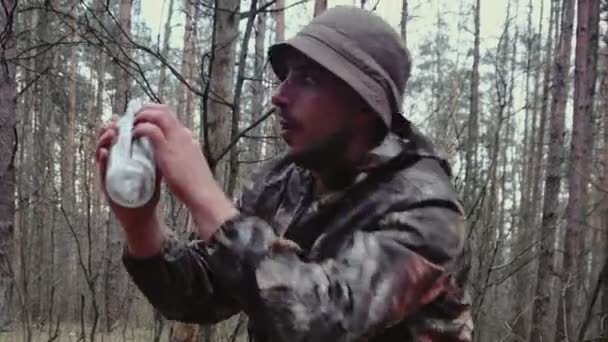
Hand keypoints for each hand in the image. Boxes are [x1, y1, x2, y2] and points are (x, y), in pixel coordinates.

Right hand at [95, 117, 161, 230]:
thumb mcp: (153, 170)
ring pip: (101, 152)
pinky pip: (101, 171)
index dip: (120, 125)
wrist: (143, 216)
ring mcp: (108, 173)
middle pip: (106, 141)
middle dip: (108, 129)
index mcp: (125, 157)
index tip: (124, 117)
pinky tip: (105, 153)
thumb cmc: (147, 193)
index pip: (119, 137)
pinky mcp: (106, 185)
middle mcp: (114, 163)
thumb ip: (155, 154)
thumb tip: (164, 135)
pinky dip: (102, 161)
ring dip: (104, 141)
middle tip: (115, 123)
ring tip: (110, 134)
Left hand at [132, 104, 237, 238]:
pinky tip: (133, 134)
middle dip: (147, 108)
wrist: (203, 194)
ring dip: (143, 114)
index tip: (145, 118)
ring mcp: (177, 140)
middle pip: (164, 110)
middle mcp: (183, 135)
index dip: (156, 114)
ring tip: (130, 122)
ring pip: (158, 114)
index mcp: (188, 139)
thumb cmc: (197, 185)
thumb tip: (175, 155)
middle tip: (134, 115)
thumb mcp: (190, 165)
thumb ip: (183, 156)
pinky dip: (141, 128)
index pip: (171, 118)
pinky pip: (151, 130)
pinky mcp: (168, 149)